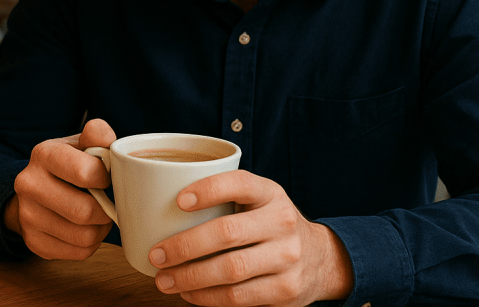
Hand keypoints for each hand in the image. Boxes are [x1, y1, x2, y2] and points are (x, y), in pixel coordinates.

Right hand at [4, 118, 116, 259]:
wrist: (35, 189)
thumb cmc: (68, 165)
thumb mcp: (80, 144)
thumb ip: (96, 135)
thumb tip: (104, 135)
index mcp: (43, 154)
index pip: (86, 173)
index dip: (105, 179)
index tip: (105, 179)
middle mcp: (29, 184)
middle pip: (84, 212)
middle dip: (105, 211)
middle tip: (106, 204)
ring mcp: (27, 215)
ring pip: (84, 237)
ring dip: (100, 230)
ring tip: (97, 217)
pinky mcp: (33, 242)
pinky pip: (78, 253)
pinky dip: (90, 244)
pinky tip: (84, 229)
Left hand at [148, 170, 354, 305]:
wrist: (321, 259)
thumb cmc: (269, 224)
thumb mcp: (258, 201)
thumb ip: (224, 199)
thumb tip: (157, 207)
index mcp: (270, 193)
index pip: (239, 184)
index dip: (208, 190)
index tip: (178, 201)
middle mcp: (282, 222)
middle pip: (227, 233)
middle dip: (185, 246)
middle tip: (157, 255)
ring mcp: (287, 257)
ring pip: (231, 270)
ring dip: (190, 278)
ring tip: (165, 280)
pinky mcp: (286, 290)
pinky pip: (239, 297)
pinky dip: (208, 297)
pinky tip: (189, 293)